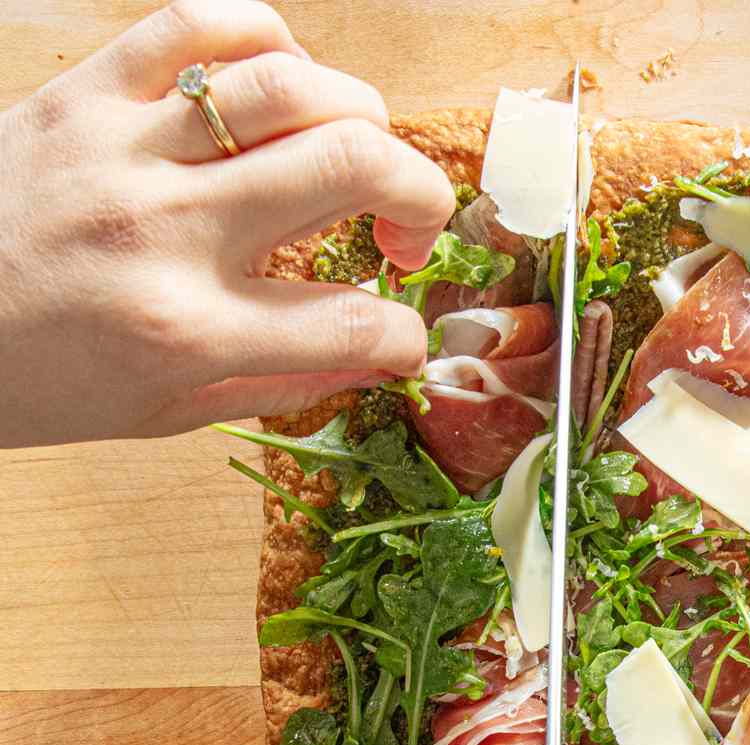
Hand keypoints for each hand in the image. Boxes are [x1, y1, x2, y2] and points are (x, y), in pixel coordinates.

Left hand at [0, 0, 456, 446]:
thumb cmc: (29, 376)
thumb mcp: (162, 413)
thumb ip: (278, 383)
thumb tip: (371, 355)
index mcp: (186, 330)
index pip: (358, 322)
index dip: (407, 337)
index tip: (399, 339)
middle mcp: (166, 229)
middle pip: (353, 164)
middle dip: (421, 197)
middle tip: (402, 231)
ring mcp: (123, 148)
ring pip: (291, 84)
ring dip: (359, 119)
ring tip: (349, 157)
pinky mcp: (84, 92)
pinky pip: (198, 24)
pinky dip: (266, 40)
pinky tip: (279, 88)